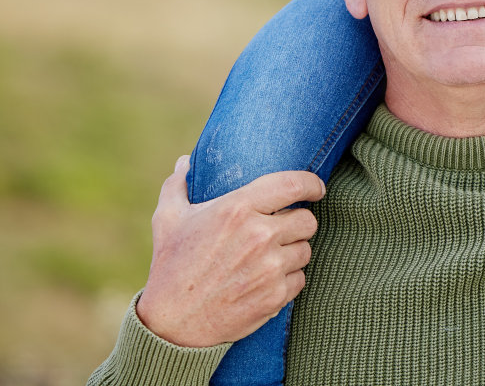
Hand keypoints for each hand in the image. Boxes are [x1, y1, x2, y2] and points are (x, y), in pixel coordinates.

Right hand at [135, 154, 324, 348]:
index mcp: (236, 208)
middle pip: (307, 220)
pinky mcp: (275, 296)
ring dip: (293, 251)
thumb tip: (185, 161)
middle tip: (283, 228)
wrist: (171, 324)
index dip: (312, 184)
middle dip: (298, 222)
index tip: (316, 188)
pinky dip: (289, 279)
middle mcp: (258, 235)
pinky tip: (268, 279)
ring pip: (305, 250)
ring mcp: (269, 268)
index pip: (293, 184)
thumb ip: (178, 184)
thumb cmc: (170, 265)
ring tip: (271, 256)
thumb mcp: (167, 218)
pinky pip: (300, 279)